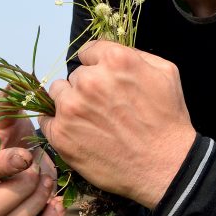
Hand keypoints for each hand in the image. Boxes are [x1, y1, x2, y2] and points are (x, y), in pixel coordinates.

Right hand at [0, 112, 64, 215]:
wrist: (29, 156)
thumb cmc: (13, 137)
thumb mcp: (8, 119)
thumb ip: (7, 103)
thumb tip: (14, 84)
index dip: (0, 166)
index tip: (25, 155)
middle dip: (18, 192)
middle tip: (39, 172)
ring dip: (33, 206)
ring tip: (49, 182)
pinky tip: (58, 204)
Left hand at [38, 40, 195, 208]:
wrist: (165, 165)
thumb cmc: (168, 120)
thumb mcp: (165, 73)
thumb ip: (136, 54)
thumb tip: (111, 49)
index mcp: (114, 60)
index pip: (88, 52)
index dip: (98, 66)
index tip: (106, 81)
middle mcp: (89, 80)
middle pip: (75, 74)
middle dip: (88, 87)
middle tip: (106, 107)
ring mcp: (72, 107)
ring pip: (58, 93)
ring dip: (71, 103)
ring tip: (92, 121)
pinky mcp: (61, 134)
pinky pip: (47, 119)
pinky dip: (59, 125)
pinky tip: (79, 133)